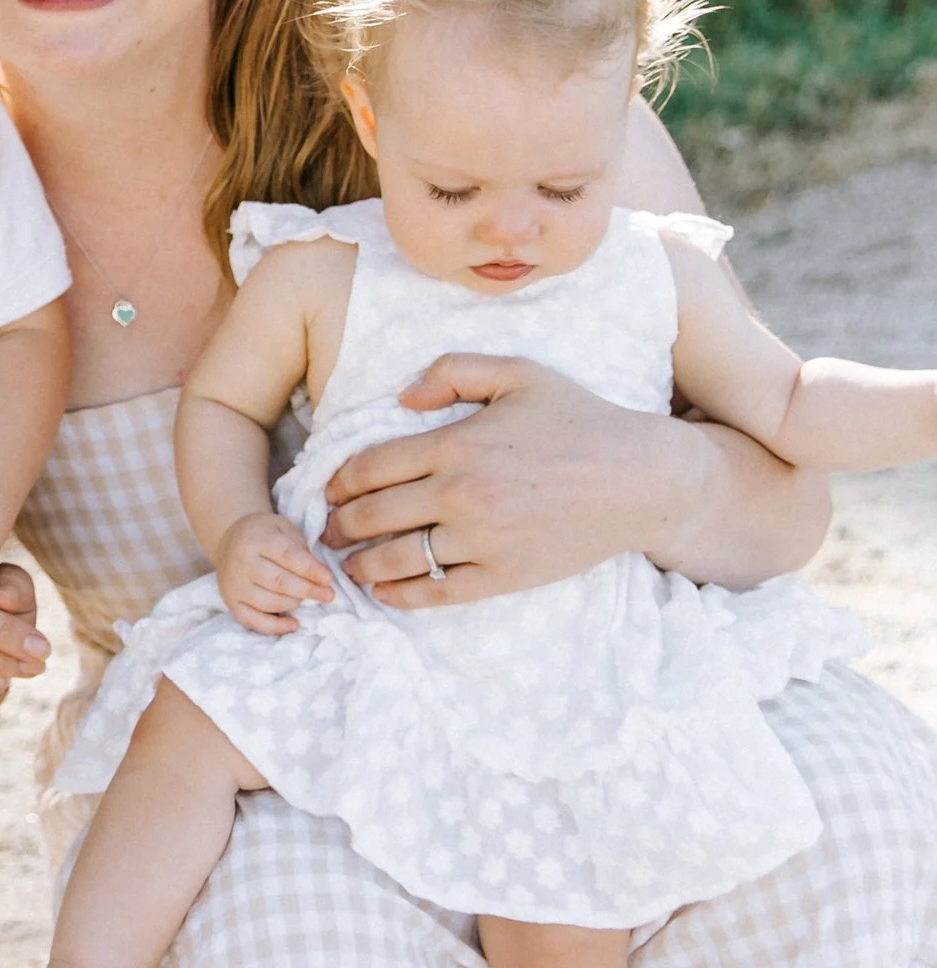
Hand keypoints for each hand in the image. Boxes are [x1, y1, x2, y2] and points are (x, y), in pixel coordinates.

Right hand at [214, 508, 333, 635]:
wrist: (228, 541)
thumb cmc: (263, 534)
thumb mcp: (282, 528)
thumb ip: (300, 547)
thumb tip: (318, 575)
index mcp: (255, 539)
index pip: (286, 556)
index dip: (310, 569)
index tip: (328, 579)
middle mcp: (242, 563)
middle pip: (279, 582)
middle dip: (308, 590)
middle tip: (328, 595)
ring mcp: (235, 585)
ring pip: (270, 602)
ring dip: (295, 603)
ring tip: (307, 598)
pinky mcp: (232, 603)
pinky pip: (253, 621)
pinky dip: (275, 627)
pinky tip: (293, 624)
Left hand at [323, 353, 677, 607]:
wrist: (640, 479)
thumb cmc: (579, 420)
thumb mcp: (518, 373)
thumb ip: (453, 371)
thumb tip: (400, 399)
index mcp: (456, 444)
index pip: (371, 467)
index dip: (340, 482)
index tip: (331, 491)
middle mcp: (460, 494)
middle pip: (373, 516)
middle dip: (340, 526)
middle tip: (327, 532)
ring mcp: (482, 539)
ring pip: (397, 559)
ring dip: (360, 564)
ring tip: (347, 564)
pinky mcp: (505, 575)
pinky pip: (438, 593)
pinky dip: (401, 596)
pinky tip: (383, 593)